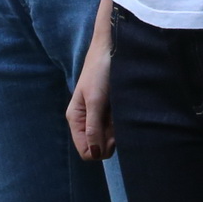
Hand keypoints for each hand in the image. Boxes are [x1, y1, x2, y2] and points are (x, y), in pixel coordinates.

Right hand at [67, 13, 113, 159]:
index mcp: (76, 118)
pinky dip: (123, 123)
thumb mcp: (95, 100)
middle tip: (119, 121)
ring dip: (118, 131)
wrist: (113, 47)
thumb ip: (93, 127)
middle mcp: (86, 120)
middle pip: (98, 147)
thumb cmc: (100, 70)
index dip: (100, 149)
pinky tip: (127, 110)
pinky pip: (117, 127)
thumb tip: (95, 154)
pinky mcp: (112, 109)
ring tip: (123, 112)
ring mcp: (100, 115)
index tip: (111, 136)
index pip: (86, 151)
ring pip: (109, 138)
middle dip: (110, 141)